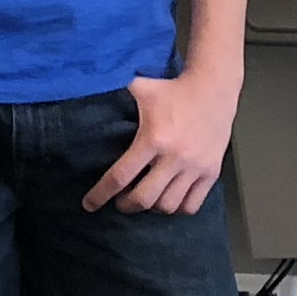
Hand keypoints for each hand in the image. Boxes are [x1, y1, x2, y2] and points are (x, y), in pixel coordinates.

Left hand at [87, 67, 238, 213]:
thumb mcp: (141, 87)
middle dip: (126, 205)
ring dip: (151, 208)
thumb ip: (114, 90)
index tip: (89, 205)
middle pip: (143, 199)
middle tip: (120, 201)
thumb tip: (82, 88)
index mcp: (153, 139)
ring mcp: (195, 167)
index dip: (101, 194)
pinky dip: (177, 208)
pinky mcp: (211, 172)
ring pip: (167, 206)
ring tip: (145, 200)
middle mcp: (174, 157)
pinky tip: (168, 199)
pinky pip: (191, 205)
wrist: (214, 88)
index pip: (120, 176)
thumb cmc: (173, 90)